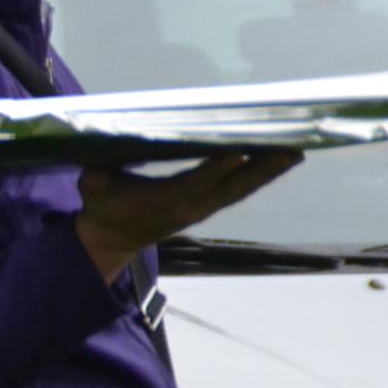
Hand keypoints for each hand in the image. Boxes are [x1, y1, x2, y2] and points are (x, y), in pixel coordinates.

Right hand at [76, 151, 301, 281]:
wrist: (110, 242)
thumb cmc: (101, 209)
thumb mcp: (92, 186)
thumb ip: (98, 171)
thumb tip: (103, 145)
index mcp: (163, 201)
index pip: (194, 183)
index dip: (216, 169)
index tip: (240, 151)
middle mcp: (190, 207)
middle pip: (231, 188)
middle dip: (261, 170)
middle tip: (291, 150)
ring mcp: (200, 210)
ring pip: (239, 191)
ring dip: (268, 173)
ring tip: (295, 153)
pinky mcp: (204, 209)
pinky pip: (235, 192)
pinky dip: (256, 177)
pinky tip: (274, 163)